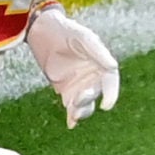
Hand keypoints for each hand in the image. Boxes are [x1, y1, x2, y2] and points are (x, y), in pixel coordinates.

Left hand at [28, 0, 120, 126]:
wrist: (42, 31)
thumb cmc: (66, 31)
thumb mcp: (83, 38)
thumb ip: (97, 52)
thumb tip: (113, 66)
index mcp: (101, 64)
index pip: (110, 81)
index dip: (111, 93)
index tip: (107, 104)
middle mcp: (92, 76)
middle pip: (95, 94)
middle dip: (88, 99)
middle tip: (78, 98)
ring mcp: (78, 84)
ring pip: (84, 103)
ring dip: (81, 110)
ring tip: (74, 114)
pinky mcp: (64, 89)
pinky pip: (70, 105)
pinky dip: (71, 115)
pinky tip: (71, 124)